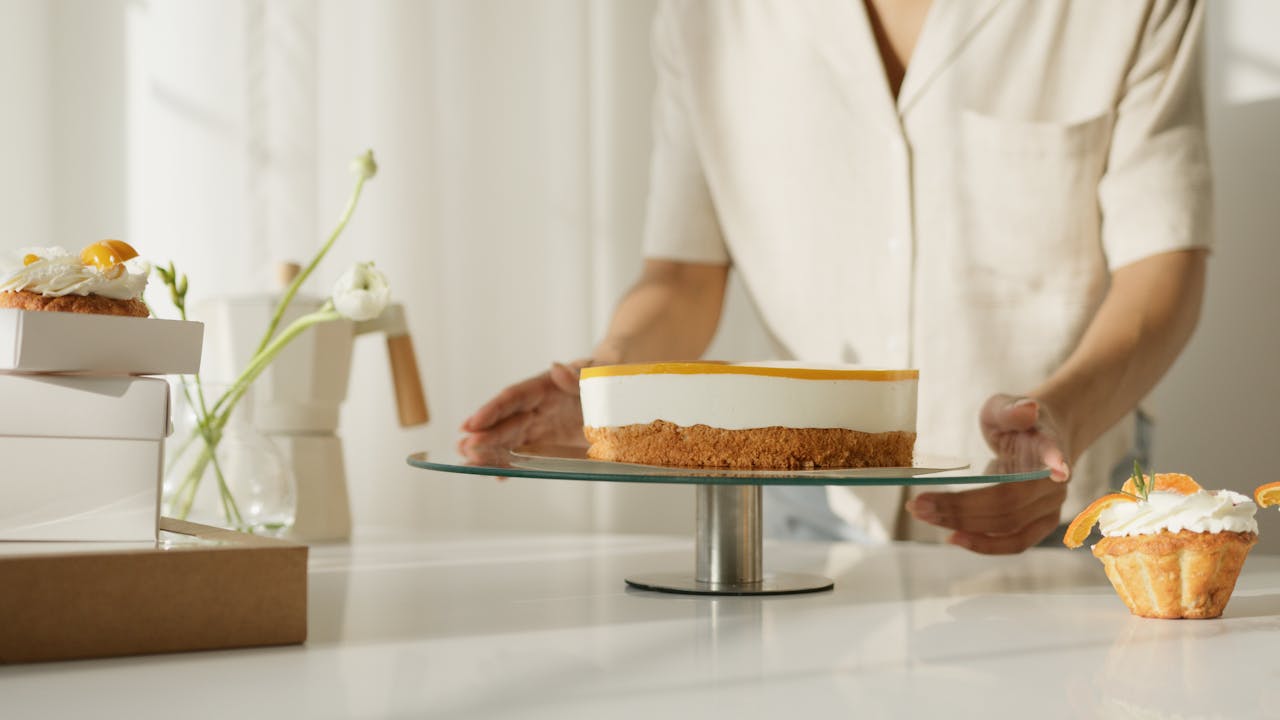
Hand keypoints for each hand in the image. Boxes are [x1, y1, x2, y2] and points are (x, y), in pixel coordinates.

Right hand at [457, 359, 590, 466]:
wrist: (616, 391)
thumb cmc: (603, 376)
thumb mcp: (596, 373)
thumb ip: (578, 376)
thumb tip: (557, 368)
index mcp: (543, 387)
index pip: (512, 398)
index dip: (491, 411)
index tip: (471, 424)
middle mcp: (535, 407)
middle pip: (505, 422)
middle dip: (484, 436)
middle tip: (464, 449)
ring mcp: (540, 426)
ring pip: (509, 440)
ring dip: (489, 452)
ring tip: (467, 462)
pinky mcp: (548, 443)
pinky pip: (526, 455)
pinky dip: (511, 464)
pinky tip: (496, 474)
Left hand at [905, 394, 1071, 553]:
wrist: (1038, 438)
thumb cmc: (1014, 423)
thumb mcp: (1003, 408)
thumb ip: (1010, 409)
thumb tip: (1027, 409)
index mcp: (1049, 445)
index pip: (1052, 454)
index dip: (1054, 460)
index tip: (1058, 469)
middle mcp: (1054, 481)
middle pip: (1010, 500)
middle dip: (962, 506)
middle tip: (918, 504)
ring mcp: (1049, 507)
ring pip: (1009, 526)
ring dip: (964, 526)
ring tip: (924, 516)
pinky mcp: (1038, 525)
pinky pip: (1014, 542)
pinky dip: (983, 544)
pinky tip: (952, 537)